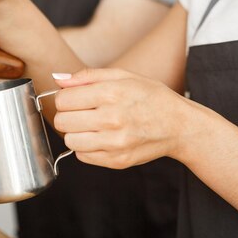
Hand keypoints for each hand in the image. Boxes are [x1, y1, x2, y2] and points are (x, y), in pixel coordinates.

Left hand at [52, 68, 202, 168]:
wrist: (179, 125)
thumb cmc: (151, 97)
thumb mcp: (124, 76)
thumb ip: (88, 76)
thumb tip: (58, 79)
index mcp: (112, 94)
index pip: (63, 100)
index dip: (65, 98)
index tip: (75, 99)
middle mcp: (112, 119)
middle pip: (62, 121)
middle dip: (67, 115)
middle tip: (82, 112)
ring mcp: (115, 143)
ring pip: (70, 141)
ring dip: (76, 133)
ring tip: (92, 126)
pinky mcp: (117, 161)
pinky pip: (82, 156)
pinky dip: (87, 147)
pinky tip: (101, 138)